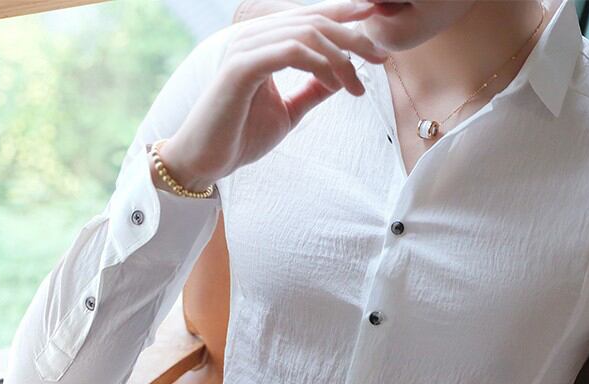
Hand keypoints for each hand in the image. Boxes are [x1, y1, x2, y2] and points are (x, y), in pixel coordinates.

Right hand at [159, 0, 388, 189]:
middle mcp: (254, 37)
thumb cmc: (242, 136)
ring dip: (340, 57)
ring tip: (356, 86)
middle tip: (381, 58)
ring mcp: (246, 48)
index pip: (310, 19)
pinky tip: (335, 84)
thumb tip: (341, 78)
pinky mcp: (241, 67)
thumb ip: (312, 90)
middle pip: (315, 19)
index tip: (379, 38)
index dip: (346, 18)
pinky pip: (291, 51)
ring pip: (307, 32)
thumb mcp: (289, 111)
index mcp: (265, 43)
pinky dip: (320, 64)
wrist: (207, 160)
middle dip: (354, 37)